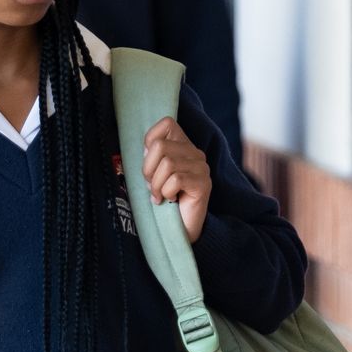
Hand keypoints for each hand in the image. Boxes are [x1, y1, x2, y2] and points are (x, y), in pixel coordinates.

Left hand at [143, 118, 212, 242]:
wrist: (179, 229)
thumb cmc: (163, 199)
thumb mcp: (153, 173)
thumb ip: (151, 156)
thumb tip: (147, 147)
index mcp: (183, 145)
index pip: (167, 123)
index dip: (150, 141)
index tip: (150, 164)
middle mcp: (195, 153)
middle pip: (160, 146)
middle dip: (148, 169)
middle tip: (152, 185)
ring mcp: (202, 168)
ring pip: (167, 164)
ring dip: (157, 184)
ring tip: (160, 195)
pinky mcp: (204, 184)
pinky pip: (176, 180)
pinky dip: (166, 192)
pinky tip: (169, 200)